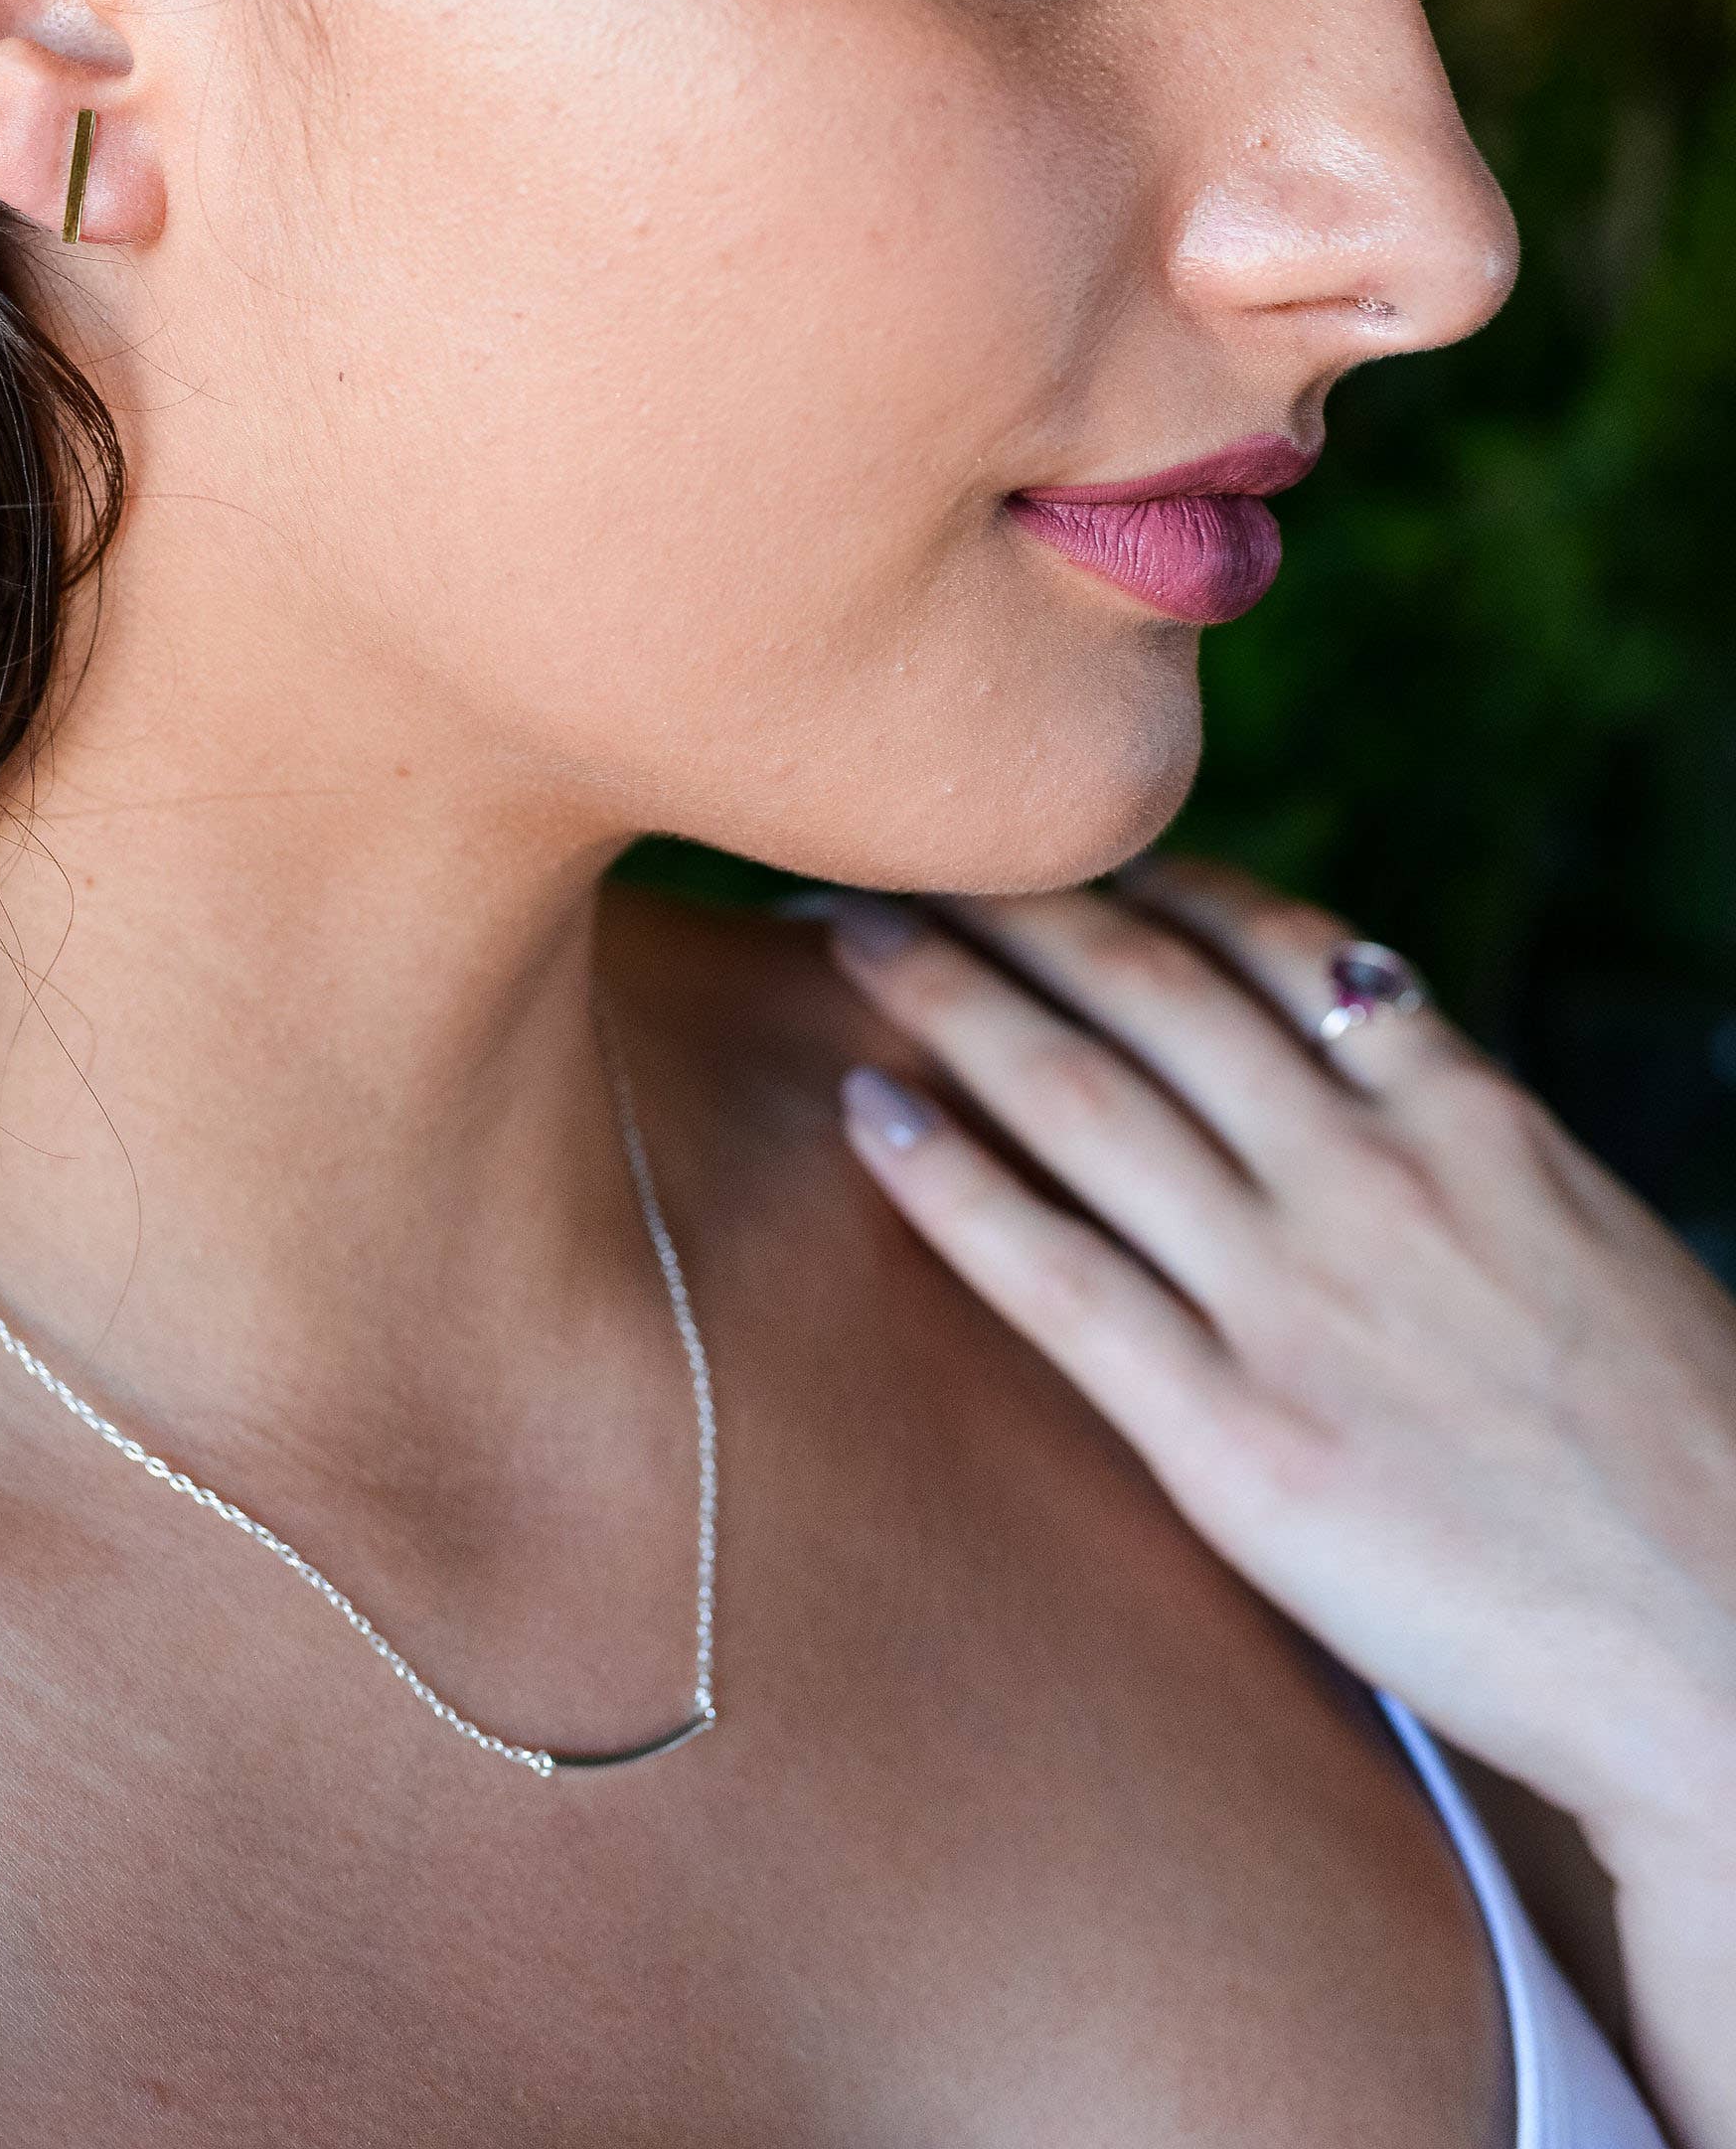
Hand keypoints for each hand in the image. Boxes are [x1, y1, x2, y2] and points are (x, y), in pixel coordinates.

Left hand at [824, 857, 1735, 1884]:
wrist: (1735, 1654)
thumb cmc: (1677, 1459)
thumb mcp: (1581, 1233)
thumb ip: (1453, 1144)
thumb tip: (1354, 1073)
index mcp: (1469, 1115)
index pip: (1272, 941)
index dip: (1142, 881)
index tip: (1052, 850)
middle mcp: (1369, 1176)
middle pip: (1148, 990)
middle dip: (1013, 906)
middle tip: (902, 857)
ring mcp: (1296, 1302)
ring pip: (1081, 1099)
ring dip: (952, 1001)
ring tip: (856, 940)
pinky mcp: (1237, 1440)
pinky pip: (1058, 1277)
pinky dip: (950, 1183)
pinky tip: (871, 1117)